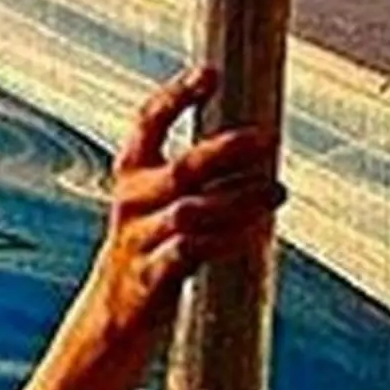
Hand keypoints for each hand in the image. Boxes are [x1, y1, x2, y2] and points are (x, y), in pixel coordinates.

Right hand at [96, 64, 282, 335]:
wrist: (113, 316)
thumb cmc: (150, 250)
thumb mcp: (159, 204)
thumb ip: (195, 176)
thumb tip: (258, 143)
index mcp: (131, 175)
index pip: (147, 124)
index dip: (176, 96)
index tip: (210, 73)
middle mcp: (131, 202)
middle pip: (180, 168)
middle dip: (224, 150)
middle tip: (267, 138)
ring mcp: (139, 240)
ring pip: (191, 211)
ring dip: (238, 200)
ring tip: (276, 191)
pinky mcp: (153, 279)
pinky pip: (192, 253)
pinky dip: (227, 240)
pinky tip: (257, 233)